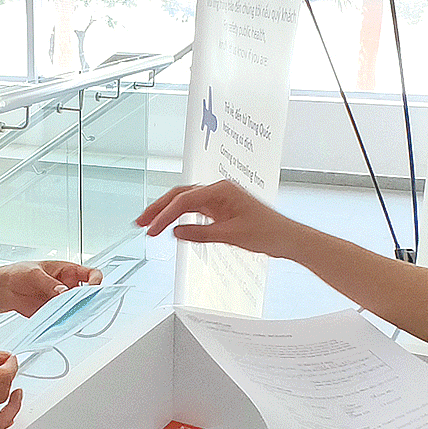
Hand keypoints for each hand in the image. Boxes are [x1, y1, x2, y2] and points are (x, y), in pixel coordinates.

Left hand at [0, 261, 102, 317]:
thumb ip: (49, 283)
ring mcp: (61, 301)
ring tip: (69, 316)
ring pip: (76, 309)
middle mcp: (68, 286)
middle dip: (88, 302)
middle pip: (87, 295)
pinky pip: (63, 319)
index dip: (96, 281)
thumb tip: (63, 291)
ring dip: (75, 314)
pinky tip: (59, 322)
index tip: (93, 289)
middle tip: (83, 306)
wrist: (2, 289)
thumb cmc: (18, 273)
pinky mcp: (54, 313)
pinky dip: (63, 322)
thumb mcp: (34, 273)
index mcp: (68, 271)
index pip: (91, 274)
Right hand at [0, 346, 22, 428]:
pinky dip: (0, 421)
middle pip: (2, 394)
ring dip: (11, 404)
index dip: (11, 365)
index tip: (10, 359)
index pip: (1, 377)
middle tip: (5, 367)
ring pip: (0, 417)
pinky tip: (2, 409)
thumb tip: (0, 357)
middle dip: (9, 378)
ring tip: (13, 392)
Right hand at [134, 180, 300, 258]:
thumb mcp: (230, 236)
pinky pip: (195, 209)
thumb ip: (200, 233)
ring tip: (149, 223)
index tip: (151, 230)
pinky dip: (180, 216)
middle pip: (180, 195)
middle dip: (158, 208)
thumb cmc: (268, 233)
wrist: (287, 238)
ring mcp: (220, 198)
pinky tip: (171, 225)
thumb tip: (176, 233)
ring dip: (167, 211)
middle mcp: (219, 190)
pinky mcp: (222, 208)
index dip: (164, 216)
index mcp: (221, 190)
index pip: (183, 201)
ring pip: (186, 201)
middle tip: (140, 222)